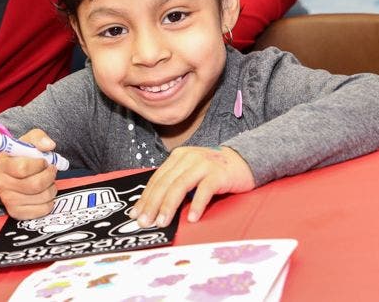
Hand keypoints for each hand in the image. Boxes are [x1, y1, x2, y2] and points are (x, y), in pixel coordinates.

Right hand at [0, 128, 57, 219]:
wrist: (10, 175)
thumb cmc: (20, 157)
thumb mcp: (27, 142)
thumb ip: (38, 138)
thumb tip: (50, 145)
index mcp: (2, 165)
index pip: (23, 168)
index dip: (40, 164)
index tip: (44, 161)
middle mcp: (1, 184)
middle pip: (35, 185)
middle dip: (49, 176)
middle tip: (51, 170)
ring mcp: (8, 201)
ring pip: (42, 197)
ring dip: (52, 188)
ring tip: (48, 181)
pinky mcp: (16, 213)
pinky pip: (43, 210)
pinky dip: (50, 201)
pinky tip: (44, 193)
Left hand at [130, 145, 254, 226]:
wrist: (243, 161)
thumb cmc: (214, 171)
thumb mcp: (191, 171)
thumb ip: (175, 181)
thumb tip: (154, 206)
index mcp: (177, 157)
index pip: (157, 179)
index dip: (145, 197)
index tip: (135, 214)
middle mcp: (187, 158)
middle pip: (165, 183)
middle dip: (152, 204)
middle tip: (144, 222)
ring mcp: (203, 164)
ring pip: (180, 185)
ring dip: (169, 206)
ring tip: (162, 222)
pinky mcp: (218, 174)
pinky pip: (204, 190)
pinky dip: (197, 204)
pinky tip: (191, 218)